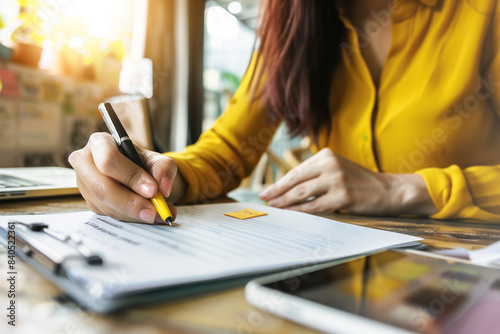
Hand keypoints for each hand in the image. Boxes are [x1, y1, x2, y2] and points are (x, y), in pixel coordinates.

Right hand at [69, 132, 177, 223]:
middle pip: (102, 187)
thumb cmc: (140, 161)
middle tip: (153, 210)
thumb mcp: (155, 159)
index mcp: (99, 143)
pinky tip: (146, 215)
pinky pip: (109, 214)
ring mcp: (84, 184)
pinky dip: (130, 218)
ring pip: (105, 205)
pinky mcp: (90, 202)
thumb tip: (163, 187)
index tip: (152, 189)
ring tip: (157, 214)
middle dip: (130, 202)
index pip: (109, 160)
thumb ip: (163, 168)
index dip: (130, 176)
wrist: (133, 170)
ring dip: (133, 213)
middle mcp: (85, 163)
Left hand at [259, 148, 437, 215]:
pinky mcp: (342, 196)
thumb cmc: (359, 182)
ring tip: (274, 207)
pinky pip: (314, 206)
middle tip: (264, 199)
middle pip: (295, 180)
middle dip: (277, 192)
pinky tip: (291, 214)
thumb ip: (315, 174)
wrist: (388, 190)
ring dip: (284, 202)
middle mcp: (329, 164)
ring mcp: (336, 180)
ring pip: (301, 193)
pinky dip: (300, 211)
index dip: (279, 183)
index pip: (296, 171)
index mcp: (325, 155)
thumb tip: (287, 189)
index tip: (267, 191)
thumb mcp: (336, 169)